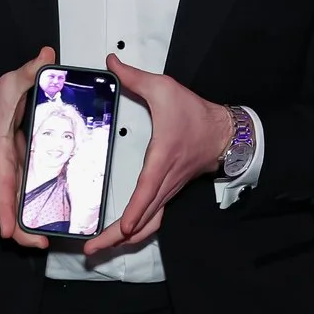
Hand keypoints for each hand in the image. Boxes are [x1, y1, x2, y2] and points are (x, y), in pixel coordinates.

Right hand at [0, 45, 56, 249]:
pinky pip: (23, 202)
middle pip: (6, 208)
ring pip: (14, 209)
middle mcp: (4, 170)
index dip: (4, 208)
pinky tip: (52, 225)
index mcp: (0, 151)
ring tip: (47, 243)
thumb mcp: (8, 84)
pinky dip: (33, 215)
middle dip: (18, 230)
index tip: (6, 231)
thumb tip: (48, 57)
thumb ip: (29, 72)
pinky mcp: (19, 179)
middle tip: (38, 244)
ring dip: (26, 228)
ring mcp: (11, 177)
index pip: (2, 183)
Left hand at [83, 53, 235, 256]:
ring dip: (124, 241)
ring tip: (97, 250)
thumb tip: (110, 62)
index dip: (135, 211)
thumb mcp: (164, 88)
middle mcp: (165, 182)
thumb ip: (135, 77)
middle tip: (90, 251)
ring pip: (148, 225)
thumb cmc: (194, 112)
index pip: (148, 190)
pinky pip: (152, 220)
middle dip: (116, 239)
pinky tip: (118, 240)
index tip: (122, 229)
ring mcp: (168, 192)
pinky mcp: (168, 194)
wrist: (223, 132)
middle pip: (144, 219)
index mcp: (162, 159)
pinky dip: (136, 233)